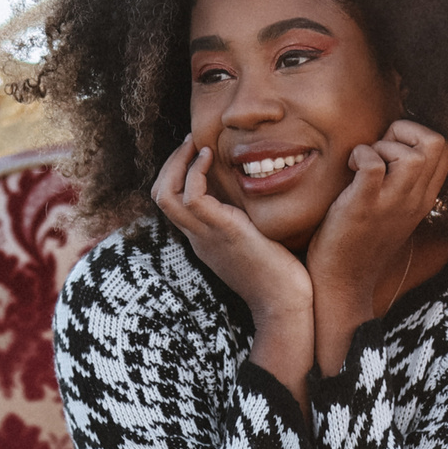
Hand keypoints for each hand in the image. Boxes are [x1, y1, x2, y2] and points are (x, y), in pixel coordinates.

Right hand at [152, 136, 312, 400]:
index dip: (178, 174)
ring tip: (197, 144)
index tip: (198, 152)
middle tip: (191, 142)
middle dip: (171, 163)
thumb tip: (261, 205)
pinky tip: (211, 157)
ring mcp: (207, 235)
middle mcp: (199, 237)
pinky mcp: (223, 232)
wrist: (288, 306)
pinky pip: (191, 196)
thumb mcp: (259, 244)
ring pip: (165, 194)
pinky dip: (195, 171)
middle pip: (160, 195)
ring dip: (178, 162)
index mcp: (205, 240)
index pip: (173, 203)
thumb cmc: (282, 279)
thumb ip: (250, 225)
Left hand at [306, 120, 447, 369]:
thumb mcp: (394, 209)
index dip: (418, 134)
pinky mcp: (364, 206)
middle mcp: (415, 199)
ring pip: (413, 153)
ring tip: (364, 162)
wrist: (342, 281)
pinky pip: (373, 164)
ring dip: (384, 145)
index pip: (447, 148)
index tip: (391, 148)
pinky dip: (361, 155)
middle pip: (438, 142)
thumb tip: (394, 144)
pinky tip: (350, 169)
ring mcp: (392, 203)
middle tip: (380, 149)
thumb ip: (403, 181)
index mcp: (424, 198)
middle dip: (406, 132)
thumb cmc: (360, 240)